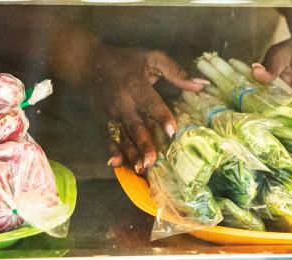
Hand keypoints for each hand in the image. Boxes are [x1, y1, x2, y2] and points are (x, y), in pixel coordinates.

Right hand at [93, 46, 206, 173]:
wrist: (89, 64)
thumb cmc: (127, 61)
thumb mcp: (152, 58)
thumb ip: (176, 72)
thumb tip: (201, 85)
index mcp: (136, 85)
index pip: (151, 103)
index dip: (162, 117)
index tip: (173, 132)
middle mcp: (123, 103)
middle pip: (135, 127)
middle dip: (144, 145)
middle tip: (154, 161)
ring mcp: (111, 114)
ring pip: (122, 137)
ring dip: (131, 154)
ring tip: (141, 169)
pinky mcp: (103, 121)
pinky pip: (108, 138)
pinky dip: (112, 151)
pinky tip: (116, 165)